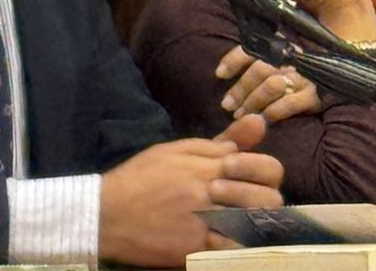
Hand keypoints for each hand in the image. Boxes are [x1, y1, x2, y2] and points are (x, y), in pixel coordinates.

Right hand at [98, 114, 282, 266]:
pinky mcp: (196, 249)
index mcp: (207, 165)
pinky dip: (238, 246)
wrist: (107, 212)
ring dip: (257, 226)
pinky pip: (234, 250)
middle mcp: (211, 192)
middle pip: (269, 200)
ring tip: (245, 224)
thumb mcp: (175, 151)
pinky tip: (230, 241)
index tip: (252, 178)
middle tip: (253, 206)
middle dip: (268, 202)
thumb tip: (256, 125)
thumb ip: (215, 143)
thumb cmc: (140, 177)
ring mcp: (206, 223)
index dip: (267, 173)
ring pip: (257, 227)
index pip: (265, 167)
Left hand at [216, 45, 320, 121]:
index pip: (253, 48)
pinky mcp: (315, 96)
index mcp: (280, 47)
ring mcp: (305, 76)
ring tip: (240, 114)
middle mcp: (292, 58)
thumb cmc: (295, 76)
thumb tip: (222, 73)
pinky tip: (263, 119)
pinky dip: (273, 111)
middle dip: (241, 88)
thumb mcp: (276, 64)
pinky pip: (290, 103)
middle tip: (227, 105)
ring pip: (272, 85)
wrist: (336, 84)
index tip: (219, 74)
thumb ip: (255, 64)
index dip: (233, 60)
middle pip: (260, 69)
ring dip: (253, 101)